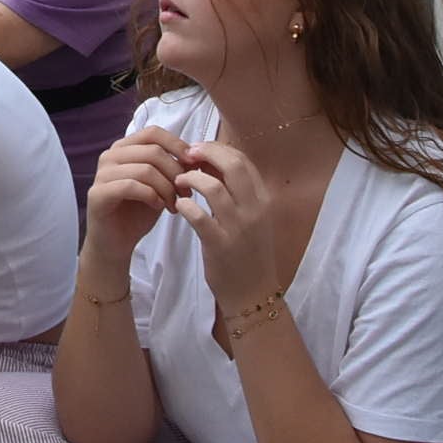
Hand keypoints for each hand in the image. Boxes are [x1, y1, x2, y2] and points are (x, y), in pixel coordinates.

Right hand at [84, 128, 187, 264]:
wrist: (116, 243)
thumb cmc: (138, 212)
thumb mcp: (159, 185)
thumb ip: (170, 168)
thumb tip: (194, 156)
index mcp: (124, 148)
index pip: (153, 132)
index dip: (177, 145)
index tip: (194, 165)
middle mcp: (110, 155)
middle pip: (153, 151)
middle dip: (176, 172)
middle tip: (186, 193)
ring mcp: (102, 173)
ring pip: (145, 169)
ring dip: (167, 188)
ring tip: (174, 205)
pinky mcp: (98, 193)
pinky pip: (131, 186)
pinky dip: (151, 196)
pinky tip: (159, 207)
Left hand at [174, 138, 281, 308]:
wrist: (253, 293)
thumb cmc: (248, 252)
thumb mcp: (251, 217)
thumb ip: (237, 192)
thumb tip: (210, 163)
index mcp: (263, 200)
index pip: (242, 160)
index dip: (217, 149)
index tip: (198, 150)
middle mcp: (255, 209)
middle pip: (231, 165)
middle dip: (205, 153)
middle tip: (185, 156)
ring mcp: (239, 227)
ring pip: (212, 186)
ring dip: (190, 179)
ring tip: (179, 183)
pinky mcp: (220, 245)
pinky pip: (198, 216)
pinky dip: (185, 205)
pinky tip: (179, 206)